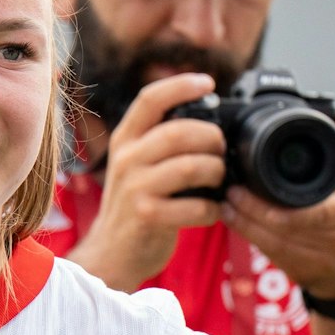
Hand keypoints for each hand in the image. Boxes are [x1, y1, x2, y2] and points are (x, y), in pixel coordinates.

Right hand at [68, 73, 226, 291]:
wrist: (112, 252)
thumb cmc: (136, 204)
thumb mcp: (137, 164)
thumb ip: (160, 141)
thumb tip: (210, 120)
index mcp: (125, 139)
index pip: (150, 99)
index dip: (181, 85)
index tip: (208, 83)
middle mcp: (126, 159)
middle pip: (178, 132)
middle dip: (211, 138)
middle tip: (222, 150)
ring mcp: (135, 188)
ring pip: (190, 167)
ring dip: (216, 172)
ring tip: (219, 180)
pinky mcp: (147, 217)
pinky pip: (195, 206)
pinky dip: (212, 209)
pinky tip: (212, 211)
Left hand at [222, 107, 334, 299]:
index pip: (314, 212)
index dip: (276, 207)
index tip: (247, 189)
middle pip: (286, 229)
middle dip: (252, 213)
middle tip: (230, 193)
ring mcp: (319, 261)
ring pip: (274, 245)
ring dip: (245, 225)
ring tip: (226, 204)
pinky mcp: (300, 274)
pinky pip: (271, 255)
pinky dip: (250, 237)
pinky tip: (234, 221)